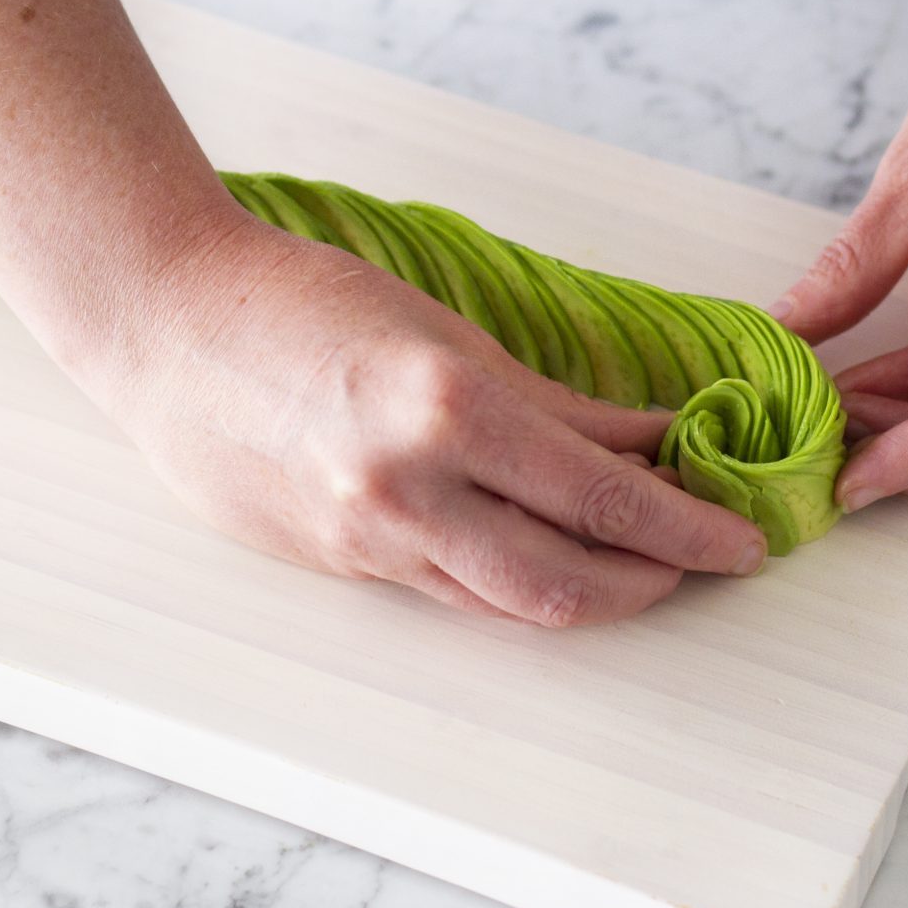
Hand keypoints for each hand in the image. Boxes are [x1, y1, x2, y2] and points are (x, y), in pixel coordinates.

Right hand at [74, 213, 769, 625]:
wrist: (164, 328)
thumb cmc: (299, 303)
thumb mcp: (444, 332)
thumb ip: (555, 404)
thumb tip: (655, 442)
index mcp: (448, 408)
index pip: (604, 495)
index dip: (688, 527)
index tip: (743, 537)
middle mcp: (410, 489)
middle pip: (568, 582)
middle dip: (652, 581)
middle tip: (702, 557)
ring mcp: (369, 540)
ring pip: (511, 605)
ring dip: (591, 595)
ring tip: (640, 567)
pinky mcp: (340, 566)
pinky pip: (452, 595)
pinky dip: (515, 584)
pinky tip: (548, 556)